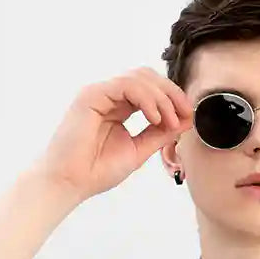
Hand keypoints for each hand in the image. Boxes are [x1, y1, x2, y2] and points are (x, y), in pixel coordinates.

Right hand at [33, 67, 193, 201]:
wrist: (71, 182)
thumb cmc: (97, 170)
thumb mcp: (139, 150)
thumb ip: (160, 134)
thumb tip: (186, 120)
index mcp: (120, 107)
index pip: (151, 90)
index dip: (173, 98)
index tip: (189, 116)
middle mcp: (110, 96)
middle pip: (148, 76)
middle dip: (171, 92)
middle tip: (186, 112)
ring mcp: (100, 93)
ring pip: (139, 77)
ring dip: (162, 96)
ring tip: (169, 120)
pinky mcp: (92, 95)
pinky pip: (126, 85)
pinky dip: (146, 98)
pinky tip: (155, 117)